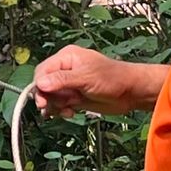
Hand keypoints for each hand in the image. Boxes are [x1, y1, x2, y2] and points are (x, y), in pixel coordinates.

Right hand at [33, 47, 163, 116]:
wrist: (131, 93)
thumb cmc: (112, 79)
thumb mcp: (86, 78)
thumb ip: (62, 81)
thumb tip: (40, 84)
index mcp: (66, 58)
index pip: (43, 71)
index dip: (39, 86)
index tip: (42, 102)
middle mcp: (65, 70)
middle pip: (43, 84)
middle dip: (47, 98)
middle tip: (54, 109)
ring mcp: (69, 84)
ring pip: (50, 96)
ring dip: (54, 106)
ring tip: (66, 111)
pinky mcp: (74, 97)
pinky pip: (59, 104)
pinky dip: (60, 110)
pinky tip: (70, 113)